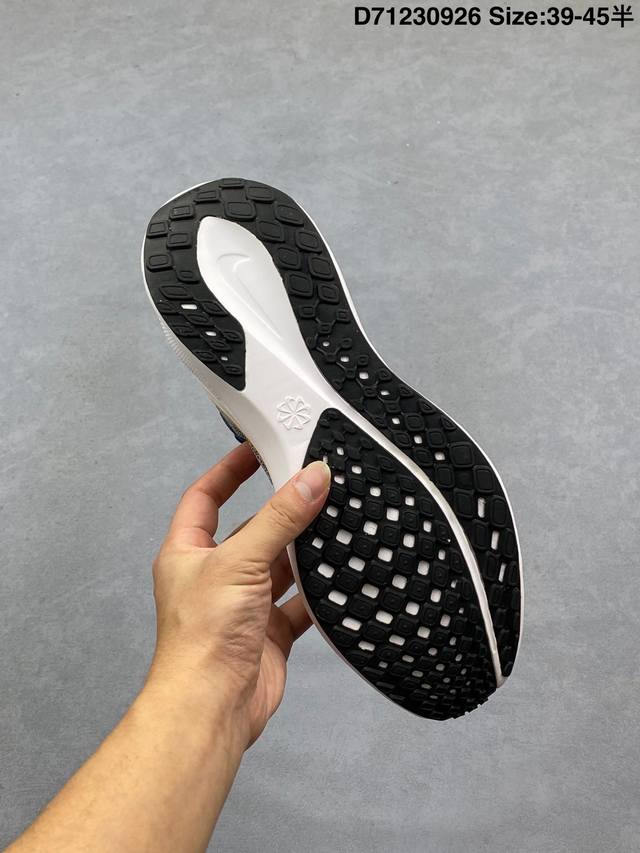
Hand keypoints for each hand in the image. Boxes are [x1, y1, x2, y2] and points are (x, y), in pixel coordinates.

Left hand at [148, 443, 330, 746]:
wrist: (213, 707)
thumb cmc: (204, 636)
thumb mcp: (240, 562)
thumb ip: (280, 519)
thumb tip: (311, 478)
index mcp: (189, 553)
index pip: (205, 498)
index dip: (228, 472)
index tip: (257, 450)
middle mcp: (215, 576)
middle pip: (252, 531)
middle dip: (281, 512)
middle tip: (314, 485)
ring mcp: (244, 604)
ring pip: (280, 566)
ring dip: (304, 551)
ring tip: (336, 523)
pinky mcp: (269, 631)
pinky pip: (300, 603)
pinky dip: (320, 592)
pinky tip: (342, 576)